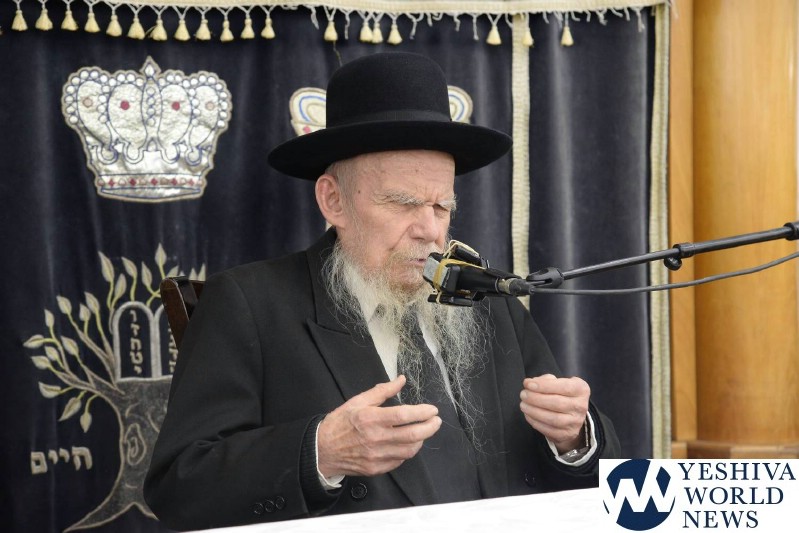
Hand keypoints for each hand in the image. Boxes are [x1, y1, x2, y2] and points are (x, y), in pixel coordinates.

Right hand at [317, 375, 440, 477]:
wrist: (323, 449)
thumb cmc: (340, 423)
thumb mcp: (358, 401)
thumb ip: (383, 391)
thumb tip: (401, 380)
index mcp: (371, 418)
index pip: (404, 415)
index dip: (422, 412)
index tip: (432, 409)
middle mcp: (375, 438)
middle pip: (412, 435)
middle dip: (430, 427)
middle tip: (436, 421)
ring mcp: (376, 456)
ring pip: (409, 450)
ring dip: (421, 440)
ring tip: (424, 431)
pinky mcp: (376, 468)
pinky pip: (399, 460)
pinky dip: (408, 451)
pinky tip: (408, 443)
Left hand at [519, 374, 588, 453]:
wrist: (572, 417)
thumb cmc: (562, 394)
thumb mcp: (558, 382)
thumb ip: (546, 380)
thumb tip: (529, 383)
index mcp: (581, 389)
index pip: (564, 387)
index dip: (544, 385)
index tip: (528, 384)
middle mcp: (581, 406)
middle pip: (557, 403)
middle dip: (536, 398)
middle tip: (523, 394)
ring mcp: (575, 422)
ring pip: (553, 418)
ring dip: (534, 411)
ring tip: (523, 405)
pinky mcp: (567, 434)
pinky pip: (548, 430)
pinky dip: (535, 422)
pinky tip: (528, 414)